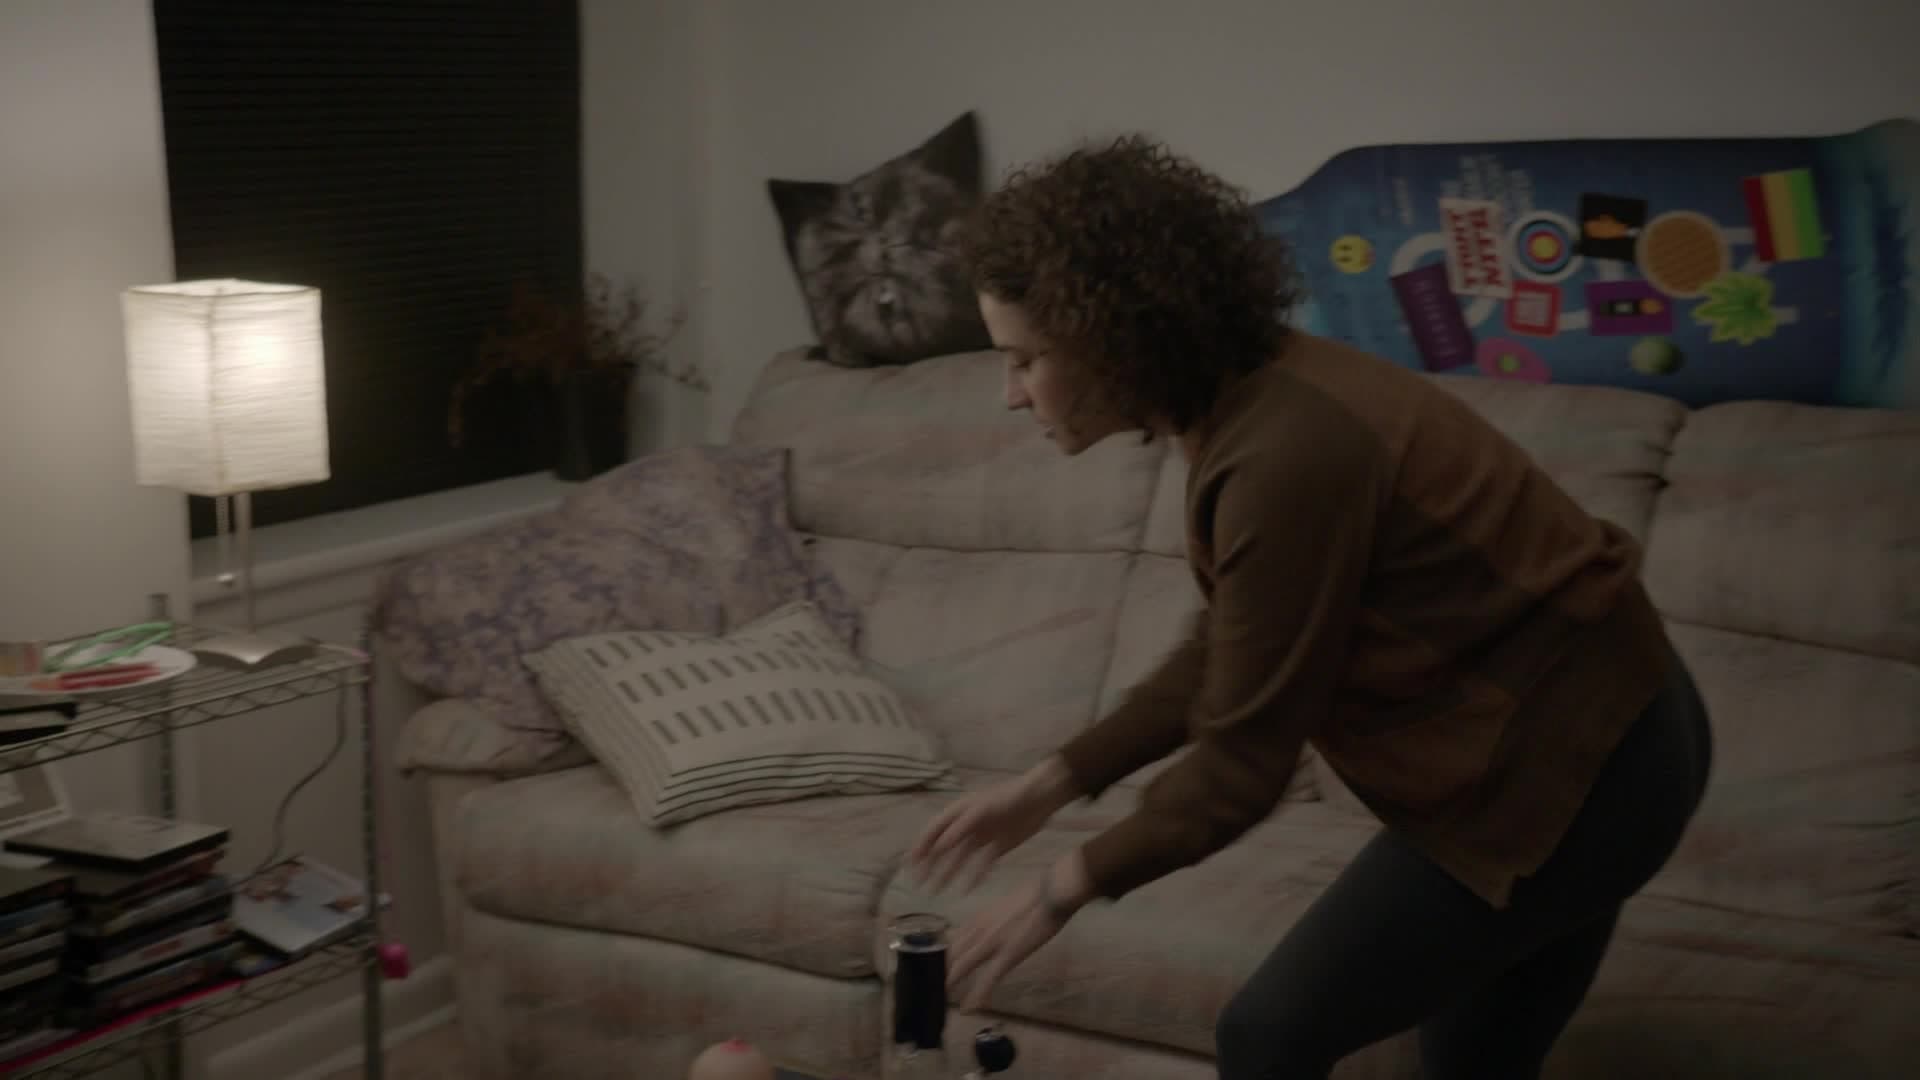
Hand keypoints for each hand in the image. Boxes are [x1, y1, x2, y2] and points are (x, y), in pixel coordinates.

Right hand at [908, 757, 1077, 893]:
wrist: (1039, 798)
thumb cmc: (1009, 797)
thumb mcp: (982, 809)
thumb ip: (961, 826)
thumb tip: (939, 845)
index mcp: (959, 812)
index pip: (933, 831)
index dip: (920, 847)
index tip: (910, 865)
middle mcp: (966, 826)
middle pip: (943, 847)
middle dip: (930, 865)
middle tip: (919, 884)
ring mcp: (981, 837)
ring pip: (959, 859)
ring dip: (947, 873)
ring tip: (936, 891)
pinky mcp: (997, 847)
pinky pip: (981, 864)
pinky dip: (973, 876)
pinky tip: (965, 889)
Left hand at [947, 851, 1093, 1011]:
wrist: (1052, 891)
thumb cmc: (1036, 896)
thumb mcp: (1006, 907)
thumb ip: (993, 921)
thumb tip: (991, 931)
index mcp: (979, 918)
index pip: (953, 941)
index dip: (942, 957)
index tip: (935, 969)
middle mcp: (979, 930)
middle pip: (952, 954)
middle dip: (940, 972)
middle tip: (931, 988)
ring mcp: (992, 943)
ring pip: (962, 966)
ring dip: (951, 984)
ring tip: (941, 1000)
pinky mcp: (1008, 955)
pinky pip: (988, 979)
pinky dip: (976, 995)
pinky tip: (969, 1009)